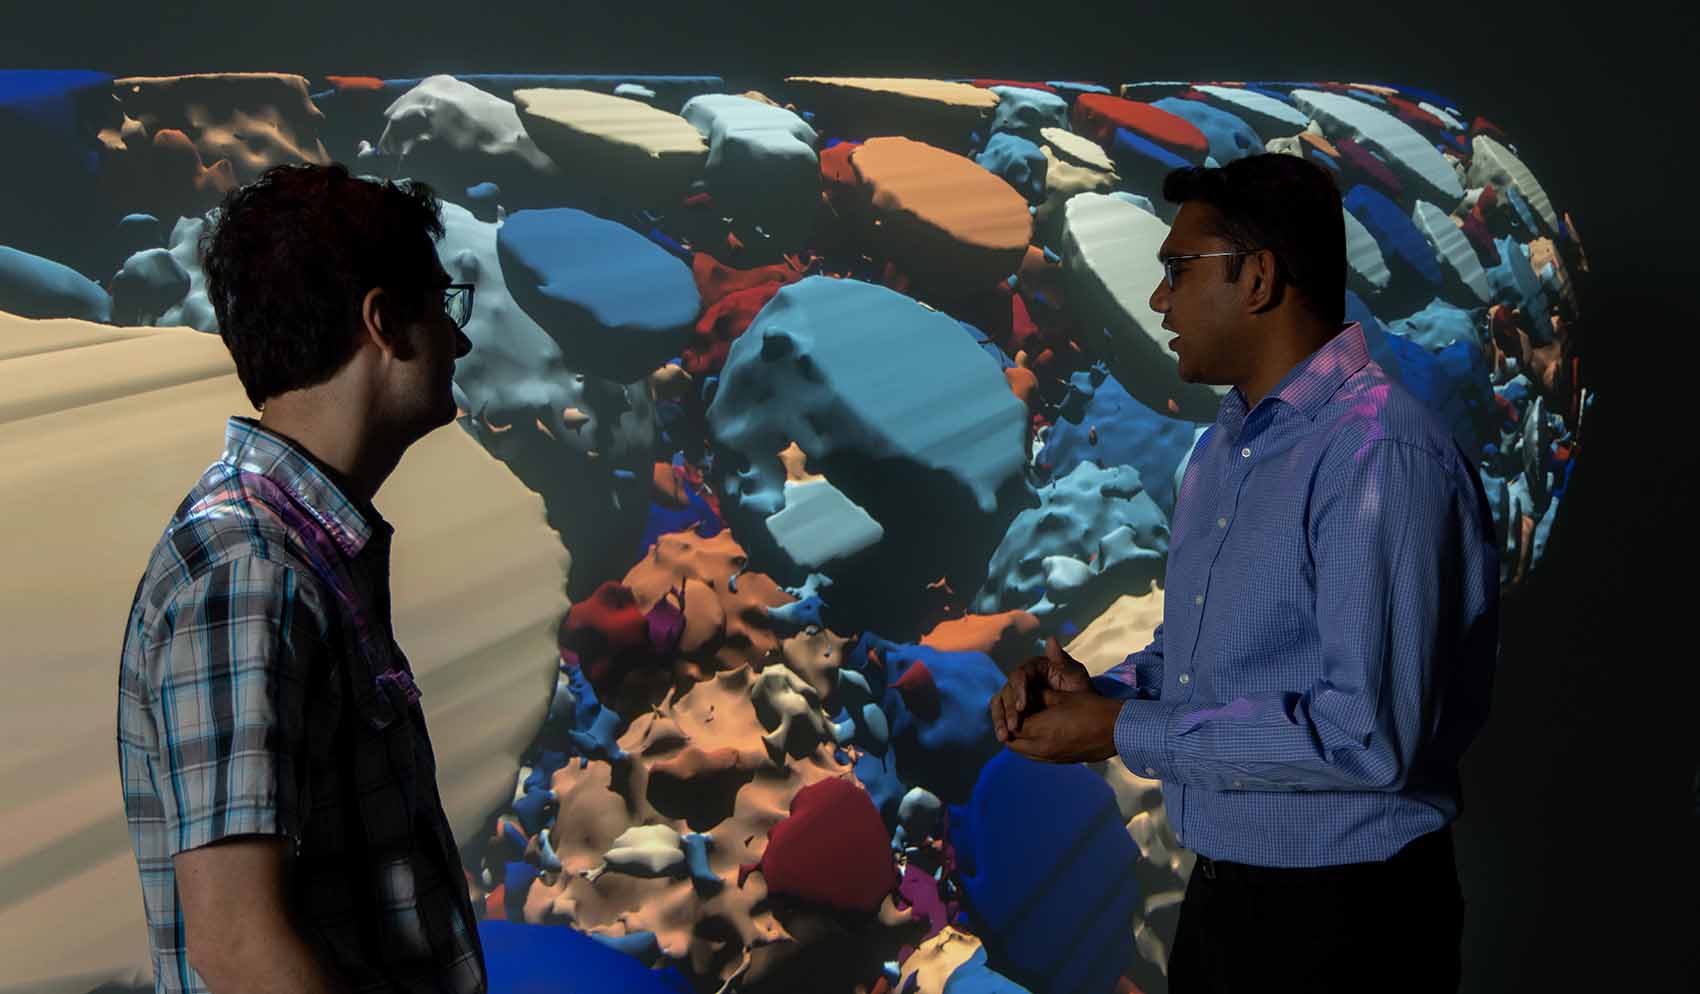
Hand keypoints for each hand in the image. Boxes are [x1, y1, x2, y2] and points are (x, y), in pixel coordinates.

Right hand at [990, 636, 1089, 742]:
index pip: (1019, 675)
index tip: (1022, 707)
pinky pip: (1001, 714)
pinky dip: (1001, 724)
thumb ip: (1062, 660)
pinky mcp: (1012, 707)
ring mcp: (1015, 693)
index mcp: (1033, 667)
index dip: (1018, 691)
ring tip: (1004, 736)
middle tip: (1014, 726)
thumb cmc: (1079, 688)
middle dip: (1008, 710)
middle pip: (1006, 691)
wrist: (1084, 709)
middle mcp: (1020, 678)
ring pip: (1000, 703)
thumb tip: (1051, 640)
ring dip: (1000, 719)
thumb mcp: (1075, 674)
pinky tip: (1004, 738)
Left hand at [1003, 688, 1121, 763]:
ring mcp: (1050, 757)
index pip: (1012, 725)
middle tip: (1014, 715)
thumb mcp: (1062, 697)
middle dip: (1009, 729)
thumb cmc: (1090, 708)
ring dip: (1018, 740)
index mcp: (1040, 729)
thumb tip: (1025, 696)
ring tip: (1024, 724)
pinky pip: (1034, 756)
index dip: (1009, 714)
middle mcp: (1041, 747)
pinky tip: (1037, 734)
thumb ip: (1039, 698)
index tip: (1013, 704)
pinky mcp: (1058, 761)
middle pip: (1012, 742)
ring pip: (1021, 752)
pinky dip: (1029, 747)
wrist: (1115, 730)